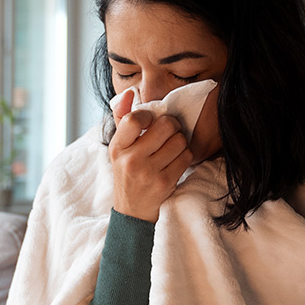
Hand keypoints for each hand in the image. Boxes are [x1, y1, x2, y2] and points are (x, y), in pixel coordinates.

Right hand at [109, 90, 193, 222]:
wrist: (132, 212)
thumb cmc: (127, 174)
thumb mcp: (119, 148)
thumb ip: (122, 118)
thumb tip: (129, 92)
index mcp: (117, 147)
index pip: (135, 119)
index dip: (150, 114)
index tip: (152, 121)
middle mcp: (131, 160)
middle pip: (165, 126)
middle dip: (172, 126)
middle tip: (170, 131)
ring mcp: (148, 172)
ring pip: (179, 141)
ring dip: (180, 142)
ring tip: (172, 148)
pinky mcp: (165, 183)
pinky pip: (186, 157)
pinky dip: (185, 156)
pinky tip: (176, 161)